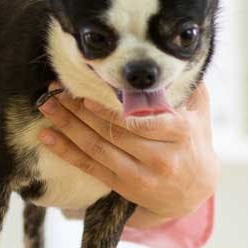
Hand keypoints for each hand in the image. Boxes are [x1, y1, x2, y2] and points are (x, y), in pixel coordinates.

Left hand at [36, 83, 218, 222]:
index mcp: (180, 134)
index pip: (140, 121)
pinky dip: (66, 151)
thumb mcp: (200, 114)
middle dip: (79, 112)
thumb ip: (190, 88)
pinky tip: (47, 137)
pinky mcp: (124, 187)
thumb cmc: (193, 143)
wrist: (194, 192)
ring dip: (68, 127)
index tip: (85, 96)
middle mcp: (161, 157)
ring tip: (47, 108)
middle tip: (55, 93)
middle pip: (113, 133)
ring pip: (98, 149)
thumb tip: (179, 55)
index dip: (109, 111)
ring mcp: (141, 175)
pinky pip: (90, 167)